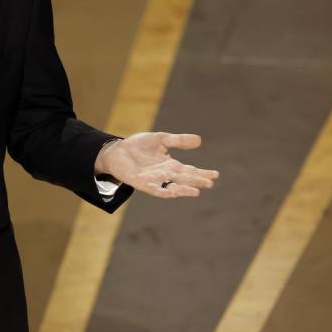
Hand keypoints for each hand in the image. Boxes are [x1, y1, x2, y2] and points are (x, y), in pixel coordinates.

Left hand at [94, 132, 218, 198]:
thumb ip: (178, 141)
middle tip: (210, 183)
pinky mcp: (140, 183)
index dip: (202, 173)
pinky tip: (171, 192)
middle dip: (196, 181)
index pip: (189, 170)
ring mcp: (153, 180)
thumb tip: (199, 140)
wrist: (116, 151)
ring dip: (183, 190)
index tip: (215, 174)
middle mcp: (163, 174)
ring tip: (196, 191)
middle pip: (183, 179)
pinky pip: (153, 189)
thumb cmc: (138, 146)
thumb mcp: (160, 139)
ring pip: (171, 187)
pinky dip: (162, 191)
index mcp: (170, 165)